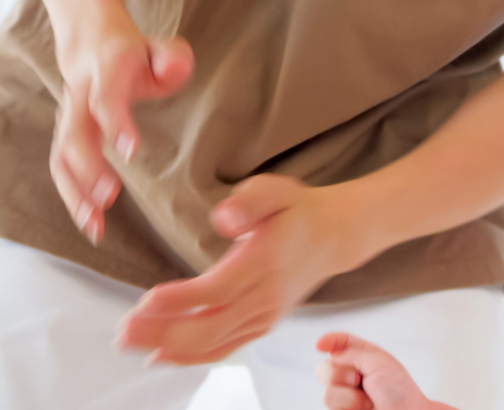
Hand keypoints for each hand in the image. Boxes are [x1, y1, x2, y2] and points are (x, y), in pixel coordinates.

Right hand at [48, 16, 192, 243]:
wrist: (92, 44)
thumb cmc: (137, 55)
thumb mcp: (161, 48)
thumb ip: (172, 59)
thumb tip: (174, 69)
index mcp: (106, 71)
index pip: (105, 97)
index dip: (115, 122)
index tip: (131, 151)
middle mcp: (80, 96)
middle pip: (75, 133)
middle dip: (88, 167)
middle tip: (108, 197)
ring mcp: (69, 118)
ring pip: (61, 157)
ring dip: (75, 193)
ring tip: (95, 224)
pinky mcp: (66, 138)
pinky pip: (63, 170)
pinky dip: (73, 199)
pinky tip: (92, 224)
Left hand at [118, 174, 376, 364]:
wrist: (335, 237)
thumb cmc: (298, 211)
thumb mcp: (276, 190)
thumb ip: (249, 201)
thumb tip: (223, 219)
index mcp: (266, 262)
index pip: (219, 289)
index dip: (181, 300)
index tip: (144, 302)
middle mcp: (267, 296)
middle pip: (211, 325)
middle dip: (163, 333)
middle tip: (123, 332)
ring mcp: (265, 315)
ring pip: (214, 342)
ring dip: (169, 347)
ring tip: (128, 342)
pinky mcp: (262, 325)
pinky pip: (225, 349)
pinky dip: (192, 357)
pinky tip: (161, 356)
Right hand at [316, 332, 450, 409]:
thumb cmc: (399, 391)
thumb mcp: (378, 361)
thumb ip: (351, 351)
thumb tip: (328, 351)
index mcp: (361, 358)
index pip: (339, 344)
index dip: (328, 341)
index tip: (320, 345)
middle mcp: (349, 376)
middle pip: (324, 369)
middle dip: (342, 374)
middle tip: (363, 381)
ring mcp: (343, 397)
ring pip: (327, 393)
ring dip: (350, 396)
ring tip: (368, 402)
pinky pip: (329, 406)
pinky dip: (348, 406)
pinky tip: (362, 409)